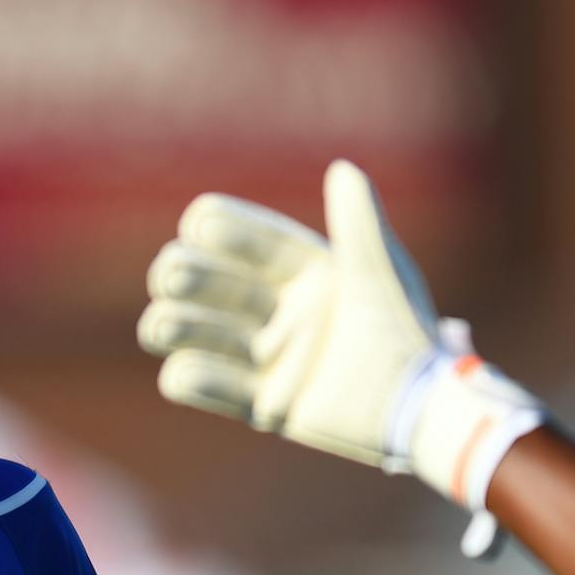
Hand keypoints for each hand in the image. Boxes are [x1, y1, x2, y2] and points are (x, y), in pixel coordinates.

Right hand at [138, 160, 542, 507]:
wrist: (414, 406)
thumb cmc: (403, 331)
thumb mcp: (380, 269)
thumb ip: (358, 220)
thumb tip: (343, 168)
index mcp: (308, 276)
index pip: (253, 244)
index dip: (224, 229)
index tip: (197, 221)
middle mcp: (283, 314)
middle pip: (215, 286)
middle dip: (185, 274)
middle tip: (171, 273)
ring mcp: (271, 360)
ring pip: (202, 334)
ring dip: (173, 324)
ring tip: (159, 324)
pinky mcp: (266, 406)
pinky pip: (212, 389)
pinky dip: (191, 380)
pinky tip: (181, 371)